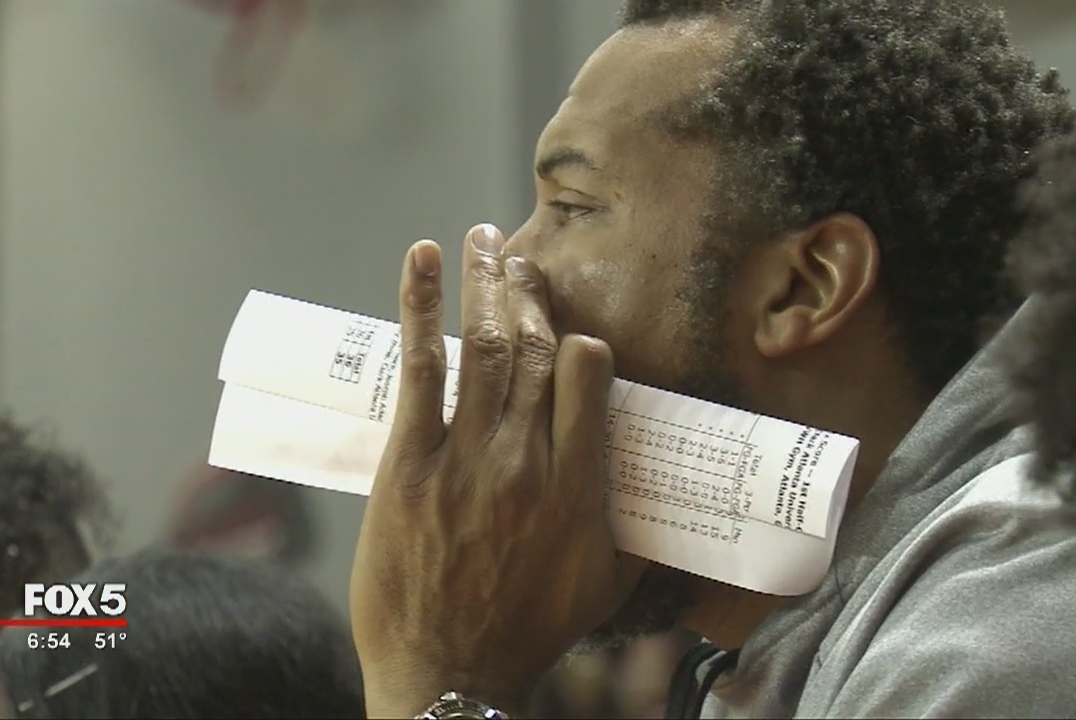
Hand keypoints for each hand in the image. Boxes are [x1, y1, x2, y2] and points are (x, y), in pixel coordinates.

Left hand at [349, 224, 643, 716]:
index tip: (569, 333)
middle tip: (524, 259)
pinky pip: (420, 371)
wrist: (448, 676)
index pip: (588, 376)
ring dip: (485, 284)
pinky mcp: (408, 466)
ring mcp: (465, 460)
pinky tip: (425, 260)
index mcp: (579, 487)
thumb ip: (633, 525)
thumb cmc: (529, 633)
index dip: (580, 343)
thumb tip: (667, 493)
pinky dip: (420, 309)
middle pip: (531, 351)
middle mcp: (526, 462)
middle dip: (529, 295)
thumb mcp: (605, 583)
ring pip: (481, 349)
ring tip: (487, 239)